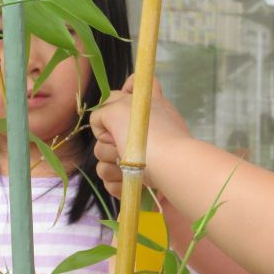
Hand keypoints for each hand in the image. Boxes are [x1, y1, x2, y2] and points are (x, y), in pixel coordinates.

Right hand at [90, 75, 190, 195]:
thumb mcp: (118, 110)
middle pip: (105, 135)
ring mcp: (140, 157)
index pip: (127, 90)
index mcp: (144, 109)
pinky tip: (126, 183)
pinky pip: (111, 181)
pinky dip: (117, 183)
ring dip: (111, 166)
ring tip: (127, 170)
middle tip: (120, 147)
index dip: (113, 105)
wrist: (172, 169)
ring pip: (104, 159)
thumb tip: (101, 124)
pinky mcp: (136, 181)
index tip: (116, 118)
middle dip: (107, 143)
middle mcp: (143, 130)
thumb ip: (103, 111)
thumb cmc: (147, 137)